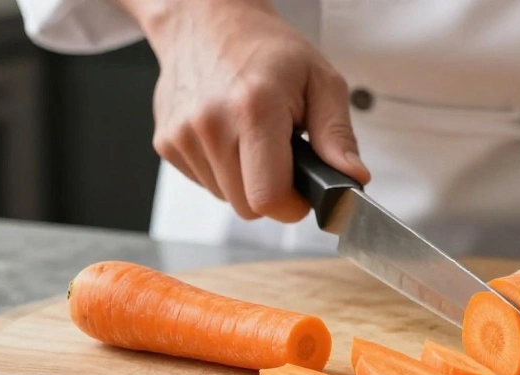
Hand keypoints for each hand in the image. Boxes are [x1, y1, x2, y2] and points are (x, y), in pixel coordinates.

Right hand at [127, 0, 369, 221]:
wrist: (208, 22)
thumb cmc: (267, 49)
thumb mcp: (321, 81)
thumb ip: (338, 135)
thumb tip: (352, 178)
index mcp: (254, 108)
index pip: (269, 198)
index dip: (293, 205)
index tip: (302, 191)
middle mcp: (211, 123)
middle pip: (247, 207)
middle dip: (272, 193)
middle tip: (283, 158)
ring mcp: (182, 135)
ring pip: (226, 198)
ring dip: (246, 181)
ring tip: (254, 139)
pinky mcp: (167, 143)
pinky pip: (205, 183)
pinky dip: (223, 171)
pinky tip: (230, 137)